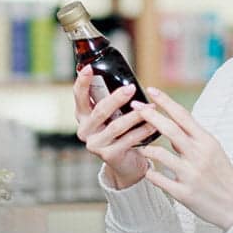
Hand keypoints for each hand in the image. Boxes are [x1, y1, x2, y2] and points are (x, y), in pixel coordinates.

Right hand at [73, 65, 157, 188]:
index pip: (79, 96)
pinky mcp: (108, 155)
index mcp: (83, 116)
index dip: (82, 82)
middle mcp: (85, 130)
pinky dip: (142, 131)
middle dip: (116, 98)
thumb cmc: (120, 134)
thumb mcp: (111, 116)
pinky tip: (153, 125)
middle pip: (100, 110)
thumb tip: (127, 80)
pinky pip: (128, 140)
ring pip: (116, 126)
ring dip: (135, 115)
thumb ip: (111, 101)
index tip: (89, 67)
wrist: (125, 164)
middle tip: (131, 88)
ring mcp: (95, 144)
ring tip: (150, 107)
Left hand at [135, 87, 232, 231]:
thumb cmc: (224, 176)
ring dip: (146, 149)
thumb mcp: (214, 151)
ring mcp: (191, 174)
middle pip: (170, 129)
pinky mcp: (184, 193)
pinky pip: (159, 179)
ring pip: (160, 154)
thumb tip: (170, 126)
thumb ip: (193, 138)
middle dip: (150, 116)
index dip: (165, 101)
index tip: (151, 90)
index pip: (183, 115)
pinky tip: (148, 171)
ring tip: (142, 148)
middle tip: (135, 108)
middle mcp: (199, 155)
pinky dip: (150, 173)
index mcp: (207, 141)